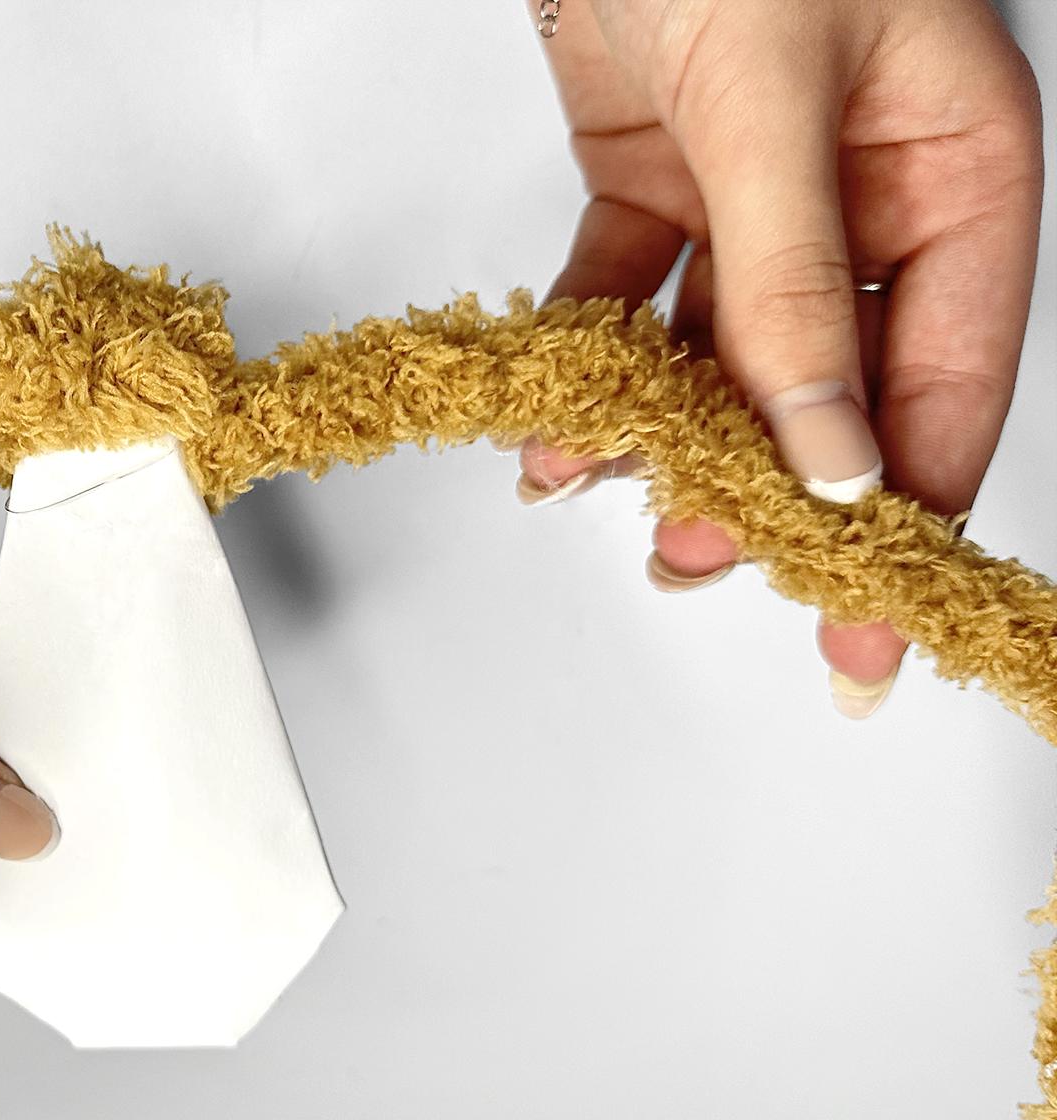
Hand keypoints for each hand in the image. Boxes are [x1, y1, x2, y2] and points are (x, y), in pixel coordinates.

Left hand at [526, 0, 1042, 715]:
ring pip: (720, 354)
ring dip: (662, 435)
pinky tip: (555, 422)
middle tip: (702, 567)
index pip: (943, 377)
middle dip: (760, 486)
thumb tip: (826, 456)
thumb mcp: (776, 104)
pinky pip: (630, 295)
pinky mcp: (658, 174)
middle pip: (828, 384)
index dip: (904, 510)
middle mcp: (864, 192)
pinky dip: (589, 358)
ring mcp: (756, 189)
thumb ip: (793, 286)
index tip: (866, 621)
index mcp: (957, 169)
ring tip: (609, 496)